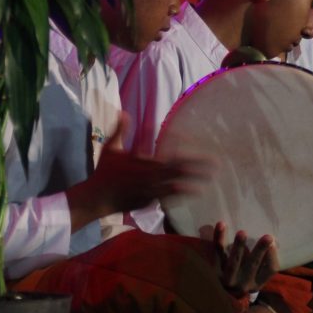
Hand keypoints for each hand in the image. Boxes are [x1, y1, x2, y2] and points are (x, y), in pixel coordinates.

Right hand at [66, 112, 205, 229]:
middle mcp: (149, 175)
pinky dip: (182, 193)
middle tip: (214, 162)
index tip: (194, 141)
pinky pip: (169, 197)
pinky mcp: (150, 201)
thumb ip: (120, 130)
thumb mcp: (111, 148)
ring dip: (194, 180)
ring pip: (177, 185)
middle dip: (197, 166)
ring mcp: (150, 189)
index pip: (165, 150)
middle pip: (178, 169)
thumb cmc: (104, 172)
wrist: (97, 198)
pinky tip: (195, 190)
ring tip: (209, 176)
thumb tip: (124, 111)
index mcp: (142, 161)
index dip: (180, 146)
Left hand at [213, 221, 278, 295]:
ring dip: (238, 247)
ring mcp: (228, 278)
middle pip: (253, 265)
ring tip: (242, 233)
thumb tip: (271, 240)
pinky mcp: (214, 270)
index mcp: (257, 283)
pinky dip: (219, 239)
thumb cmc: (243, 277)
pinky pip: (217, 253)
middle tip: (268, 237)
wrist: (218, 295)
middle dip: (260, 250)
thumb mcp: (256, 276)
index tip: (273, 242)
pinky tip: (221, 224)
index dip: (273, 256)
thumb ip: (263, 262)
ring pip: (233, 263)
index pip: (270, 270)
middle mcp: (244, 283)